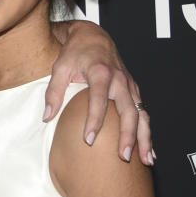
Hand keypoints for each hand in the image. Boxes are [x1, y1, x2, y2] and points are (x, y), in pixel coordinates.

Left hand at [45, 20, 154, 165]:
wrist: (93, 36)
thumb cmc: (75, 52)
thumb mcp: (60, 67)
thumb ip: (53, 92)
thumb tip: (47, 117)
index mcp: (101, 72)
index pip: (99, 100)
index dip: (94, 120)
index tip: (89, 140)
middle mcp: (120, 80)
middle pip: (128, 110)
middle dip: (127, 135)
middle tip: (123, 156)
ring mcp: (130, 85)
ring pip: (142, 114)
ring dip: (144, 138)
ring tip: (146, 160)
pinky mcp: (134, 90)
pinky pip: (144, 113)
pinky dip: (147, 132)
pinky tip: (148, 150)